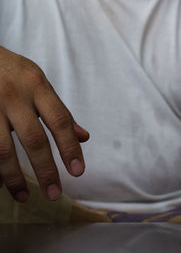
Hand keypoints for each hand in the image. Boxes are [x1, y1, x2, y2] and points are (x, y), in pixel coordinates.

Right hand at [0, 46, 88, 202]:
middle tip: (54, 194)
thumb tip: (85, 137)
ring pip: (2, 149)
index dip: (70, 148)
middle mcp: (14, 94)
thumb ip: (59, 110)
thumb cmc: (11, 71)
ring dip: (14, 177)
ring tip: (25, 197)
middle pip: (34, 138)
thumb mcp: (38, 82)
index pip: (60, 121)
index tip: (78, 172)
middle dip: (45, 169)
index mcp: (37, 85)